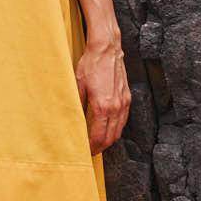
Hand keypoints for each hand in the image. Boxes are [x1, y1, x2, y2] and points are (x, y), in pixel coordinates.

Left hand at [75, 38, 130, 152]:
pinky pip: (123, 120)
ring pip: (119, 130)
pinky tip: (108, 128)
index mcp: (102, 106)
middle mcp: (116, 107)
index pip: (98, 136)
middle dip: (100, 147)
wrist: (107, 49)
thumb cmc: (91, 64)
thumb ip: (77, 105)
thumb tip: (73, 121)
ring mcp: (123, 103)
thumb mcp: (77, 85)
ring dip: (109, 139)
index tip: (85, 151)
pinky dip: (116, 128)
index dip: (91, 147)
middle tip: (90, 151)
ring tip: (98, 142)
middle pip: (110, 138)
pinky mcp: (127, 97)